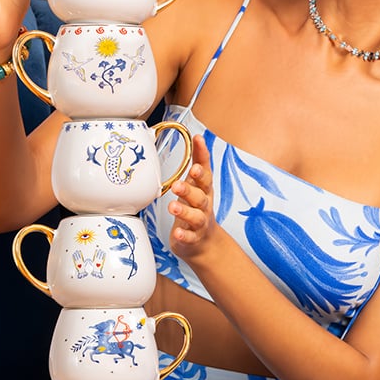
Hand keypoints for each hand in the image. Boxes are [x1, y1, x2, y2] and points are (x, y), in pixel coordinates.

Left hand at [167, 136, 218, 264]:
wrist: (206, 243)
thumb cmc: (198, 209)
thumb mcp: (199, 185)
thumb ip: (198, 163)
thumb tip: (198, 137)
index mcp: (204, 189)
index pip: (205, 171)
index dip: (202, 155)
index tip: (198, 140)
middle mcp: (204, 205)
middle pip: (200, 195)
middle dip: (190, 189)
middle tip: (178, 184)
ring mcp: (200, 222)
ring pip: (195, 216)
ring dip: (184, 210)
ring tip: (173, 206)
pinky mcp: (193, 238)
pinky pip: (190, 236)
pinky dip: (184, 235)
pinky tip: (177, 232)